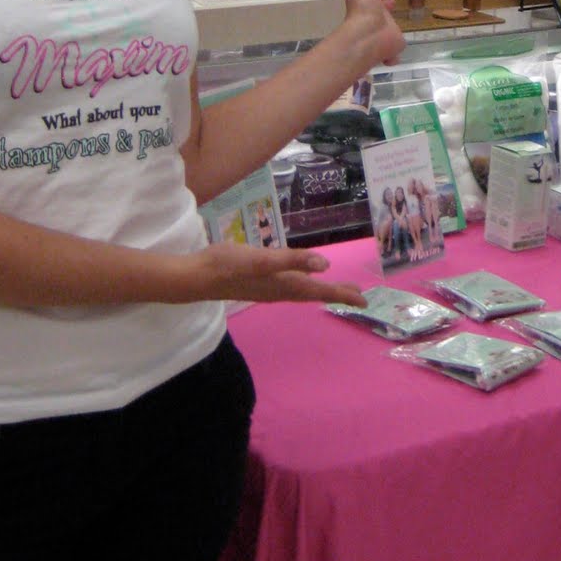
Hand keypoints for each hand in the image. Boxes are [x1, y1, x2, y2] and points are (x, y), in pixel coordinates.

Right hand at [199, 242, 366, 306]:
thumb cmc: (227, 265)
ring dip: (321, 291)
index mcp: (284, 285)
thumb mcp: (261, 259)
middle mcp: (279, 291)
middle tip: (358, 295)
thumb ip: (292, 260)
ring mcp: (268, 289)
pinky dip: (302, 285)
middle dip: (336, 294)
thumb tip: (324, 265)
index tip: (364, 301)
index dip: (342, 295)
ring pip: (302, 292)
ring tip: (336, 289)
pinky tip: (299, 279)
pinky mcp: (257, 284)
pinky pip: (288, 287)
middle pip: (314, 294)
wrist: (196, 277)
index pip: (320, 291)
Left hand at [336, 0, 405, 70]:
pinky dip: (394, 52)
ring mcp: (384, 34)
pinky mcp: (394, 47)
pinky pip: (395, 49)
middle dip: (385, 5)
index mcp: (367, 3)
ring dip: (391, 25)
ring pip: (388, 30)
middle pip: (380, 10)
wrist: (368, 35)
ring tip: (396, 24)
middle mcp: (375, 18)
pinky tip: (394, 49)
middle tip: (390, 0)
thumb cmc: (361, 8)